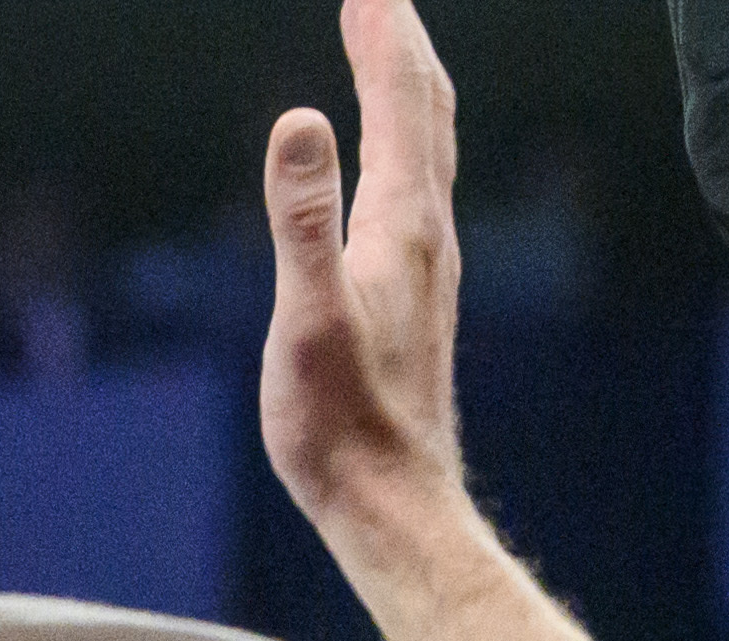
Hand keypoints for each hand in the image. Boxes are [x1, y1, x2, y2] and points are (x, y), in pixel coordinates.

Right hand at [262, 0, 470, 551]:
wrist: (392, 506)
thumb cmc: (342, 427)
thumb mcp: (308, 319)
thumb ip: (302, 218)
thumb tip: (299, 118)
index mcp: (401, 226)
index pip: (399, 100)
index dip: (382, 31)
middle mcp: (428, 237)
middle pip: (426, 112)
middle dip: (401, 42)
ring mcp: (428, 268)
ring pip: (429, 151)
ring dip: (409, 87)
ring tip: (388, 47)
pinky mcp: (418, 299)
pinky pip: (418, 192)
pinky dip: (406, 144)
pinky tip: (394, 162)